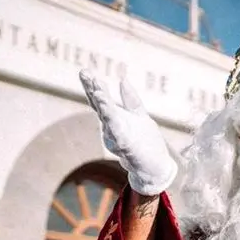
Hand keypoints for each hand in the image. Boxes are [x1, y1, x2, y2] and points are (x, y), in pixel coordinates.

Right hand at [78, 70, 176, 195]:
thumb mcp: (140, 116)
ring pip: (108, 120)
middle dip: (94, 91)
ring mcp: (118, 138)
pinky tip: (111, 117)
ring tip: (99, 93)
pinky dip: (114, 126)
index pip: (101, 100)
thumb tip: (122, 79)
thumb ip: (130, 99)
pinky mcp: (127, 148)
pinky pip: (118, 136)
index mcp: (116, 118)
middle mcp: (112, 127)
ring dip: (104, 107)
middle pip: (100, 107)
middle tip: (86, 75)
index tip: (85, 71)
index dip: (93, 86)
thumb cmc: (145, 143)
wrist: (154, 168)